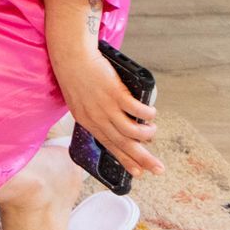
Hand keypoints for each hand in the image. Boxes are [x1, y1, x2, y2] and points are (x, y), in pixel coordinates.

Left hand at [52, 45, 163, 178]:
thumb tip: (114, 123)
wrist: (71, 56)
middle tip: (159, 169)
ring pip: (131, 131)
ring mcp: (106, 107)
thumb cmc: (76, 76)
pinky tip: (152, 114)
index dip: (125, 161)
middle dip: (143, 159)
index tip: (138, 173)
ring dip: (147, 134)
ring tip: (153, 131)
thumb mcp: (80, 102)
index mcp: (87, 122)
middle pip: (123, 144)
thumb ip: (94, 114)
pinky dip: (148, 115)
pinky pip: (137, 110)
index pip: (109, 147)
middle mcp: (96, 118)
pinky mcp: (115, 93)